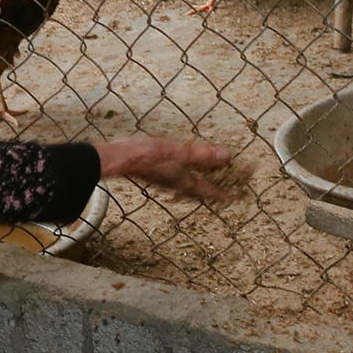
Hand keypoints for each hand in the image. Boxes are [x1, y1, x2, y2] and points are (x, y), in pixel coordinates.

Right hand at [96, 137, 236, 204]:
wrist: (120, 157)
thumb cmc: (148, 156)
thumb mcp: (181, 153)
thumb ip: (204, 156)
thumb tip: (226, 157)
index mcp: (184, 181)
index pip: (208, 190)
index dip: (221, 194)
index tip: (232, 198)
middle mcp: (175, 184)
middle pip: (197, 190)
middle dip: (209, 191)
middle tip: (220, 192)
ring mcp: (163, 179)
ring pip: (185, 185)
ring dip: (196, 183)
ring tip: (203, 181)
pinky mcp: (154, 172)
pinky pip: (175, 177)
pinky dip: (184, 175)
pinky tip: (179, 169)